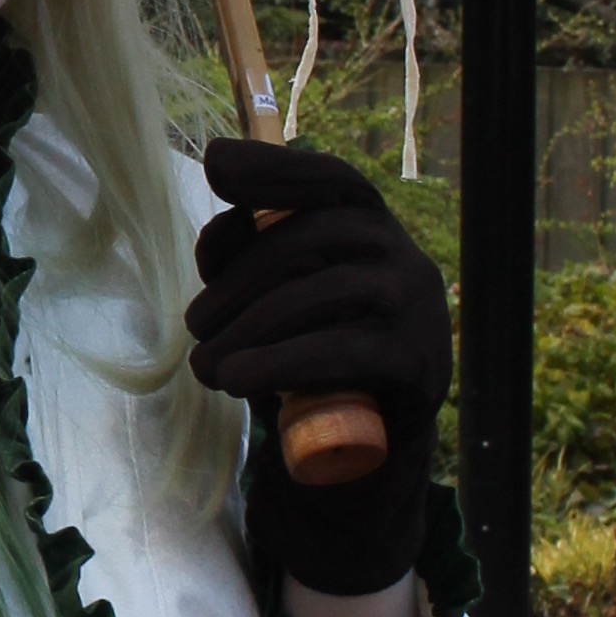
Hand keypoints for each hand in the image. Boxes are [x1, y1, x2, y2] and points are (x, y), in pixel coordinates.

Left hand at [187, 141, 450, 595]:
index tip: (215, 167)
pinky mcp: (420, 366)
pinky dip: (282, 363)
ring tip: (206, 366)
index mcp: (371, 229)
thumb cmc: (311, 356)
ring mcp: (419, 310)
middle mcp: (404, 257)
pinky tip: (236, 378)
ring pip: (327, 293)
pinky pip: (346, 353)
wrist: (363, 449)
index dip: (275, 170)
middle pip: (315, 237)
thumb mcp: (271, 302)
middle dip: (241, 278)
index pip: (331, 180)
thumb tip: (221, 231)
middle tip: (194, 326)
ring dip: (251, 327)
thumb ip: (242, 260)